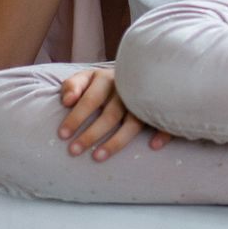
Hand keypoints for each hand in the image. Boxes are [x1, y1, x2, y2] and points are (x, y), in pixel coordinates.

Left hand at [57, 64, 171, 161]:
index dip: (76, 117)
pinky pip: (165, 121)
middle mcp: (126, 88)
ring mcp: (144, 99)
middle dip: (91, 134)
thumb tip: (67, 101)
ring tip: (98, 158)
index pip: (90, 99)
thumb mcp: (86, 78)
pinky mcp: (161, 107)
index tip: (62, 135)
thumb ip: (73, 86)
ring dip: (116, 141)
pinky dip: (162, 132)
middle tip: (73, 151)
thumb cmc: (103, 83)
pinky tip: (153, 146)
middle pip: (110, 114)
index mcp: (106, 79)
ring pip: (133, 122)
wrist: (139, 71)